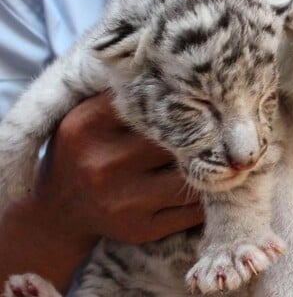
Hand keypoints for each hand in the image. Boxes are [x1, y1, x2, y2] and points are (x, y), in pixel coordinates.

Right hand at [0, 92, 202, 291]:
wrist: (57, 212)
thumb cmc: (82, 151)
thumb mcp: (85, 116)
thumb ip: (122, 96)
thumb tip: (177, 78)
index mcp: (88, 126)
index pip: (147, 102)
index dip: (177, 99)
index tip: (198, 94)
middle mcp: (102, 164)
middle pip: (174, 138)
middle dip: (200, 131)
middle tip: (221, 122)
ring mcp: (122, 201)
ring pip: (188, 174)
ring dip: (210, 164)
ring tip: (220, 151)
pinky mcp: (141, 228)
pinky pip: (192, 210)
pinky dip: (208, 194)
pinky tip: (211, 181)